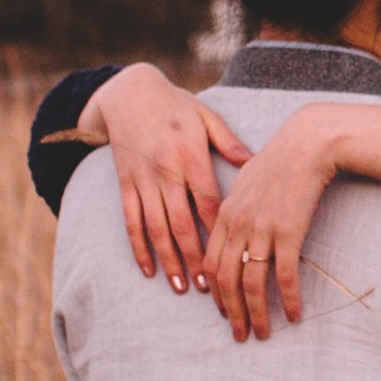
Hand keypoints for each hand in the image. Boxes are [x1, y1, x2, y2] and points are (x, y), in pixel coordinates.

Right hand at [83, 64, 251, 291]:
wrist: (129, 93)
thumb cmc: (176, 106)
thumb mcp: (206, 117)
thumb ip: (229, 142)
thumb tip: (254, 164)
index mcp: (191, 156)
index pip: (208, 202)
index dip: (219, 232)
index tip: (233, 257)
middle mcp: (166, 172)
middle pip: (182, 223)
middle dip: (195, 257)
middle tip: (208, 287)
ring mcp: (143, 180)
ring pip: (155, 228)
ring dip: (168, 259)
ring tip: (181, 286)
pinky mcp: (126, 184)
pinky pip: (131, 221)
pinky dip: (139, 247)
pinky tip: (149, 269)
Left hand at [201, 113, 346, 338]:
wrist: (305, 144)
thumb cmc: (278, 160)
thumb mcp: (244, 181)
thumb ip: (234, 207)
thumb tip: (232, 226)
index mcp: (224, 215)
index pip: (211, 264)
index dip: (215, 293)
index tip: (224, 312)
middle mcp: (238, 226)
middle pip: (226, 281)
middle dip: (232, 313)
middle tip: (240, 335)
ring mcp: (262, 230)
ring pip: (251, 283)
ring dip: (256, 313)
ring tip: (263, 334)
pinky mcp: (289, 233)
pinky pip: (284, 275)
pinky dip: (287, 299)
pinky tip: (293, 315)